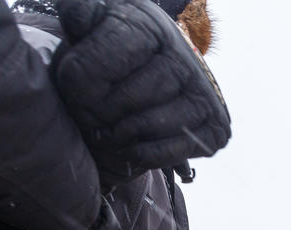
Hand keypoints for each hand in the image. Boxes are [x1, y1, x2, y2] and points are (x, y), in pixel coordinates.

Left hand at [52, 0, 231, 188]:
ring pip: (153, 124)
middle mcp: (184, 56)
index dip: (79, 84)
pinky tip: (131, 146)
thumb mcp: (91, 31)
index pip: (105, 60)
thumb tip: (78, 12)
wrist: (151, 90)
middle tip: (90, 118)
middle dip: (101, 114)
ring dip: (122, 136)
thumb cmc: (112, 61)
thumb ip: (80, 15)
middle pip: (131, 97)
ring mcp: (205, 94)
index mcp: (151, 26)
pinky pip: (174, 150)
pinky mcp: (216, 128)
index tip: (74, 91)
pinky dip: (145, 154)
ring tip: (108, 133)